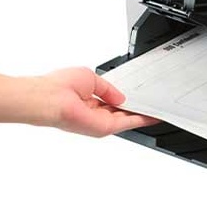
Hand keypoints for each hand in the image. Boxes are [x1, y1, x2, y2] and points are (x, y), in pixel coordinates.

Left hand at [35, 67, 158, 136]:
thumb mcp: (90, 78)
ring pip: (126, 120)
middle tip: (152, 107)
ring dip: (142, 117)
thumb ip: (108, 89)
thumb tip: (121, 99)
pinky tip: (152, 118)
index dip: (124, 100)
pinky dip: (141, 121)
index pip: (110, 102)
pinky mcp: (103, 128)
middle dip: (136, 110)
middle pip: (120, 113)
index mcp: (87, 100)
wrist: (49, 98)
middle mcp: (93, 114)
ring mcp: (98, 123)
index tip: (136, 99)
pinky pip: (127, 124)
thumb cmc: (60, 86)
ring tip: (157, 113)